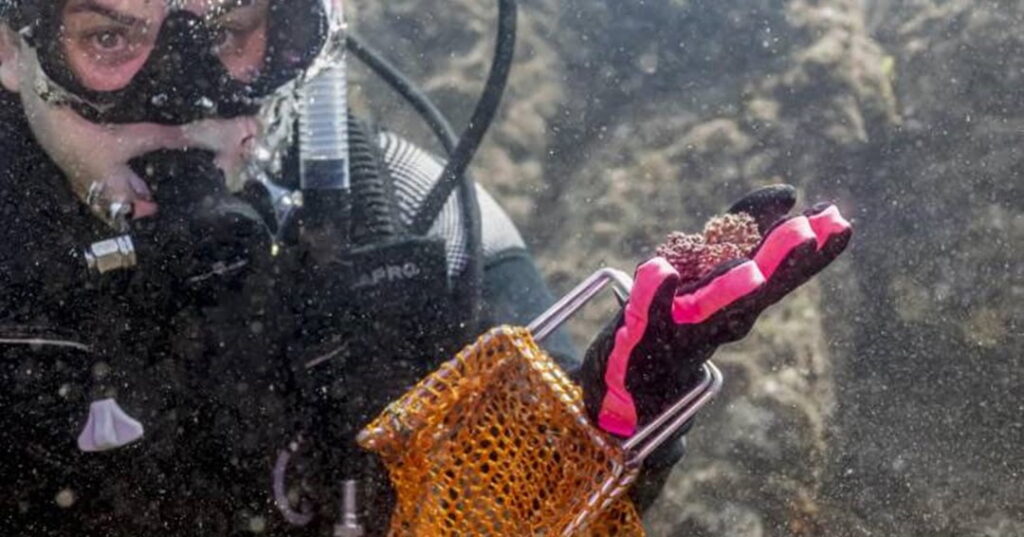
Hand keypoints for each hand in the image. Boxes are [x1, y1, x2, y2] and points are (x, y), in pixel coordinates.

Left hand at [579, 185, 852, 436]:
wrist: (640, 375)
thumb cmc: (688, 312)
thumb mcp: (719, 260)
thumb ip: (749, 223)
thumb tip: (788, 194)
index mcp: (749, 297)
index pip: (786, 268)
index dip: (814, 247)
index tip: (839, 221)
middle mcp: (728, 316)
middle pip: (761, 289)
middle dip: (782, 262)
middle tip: (808, 233)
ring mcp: (689, 327)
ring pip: (713, 307)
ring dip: (732, 287)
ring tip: (750, 270)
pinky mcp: (649, 332)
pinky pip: (650, 312)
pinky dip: (655, 293)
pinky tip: (661, 268)